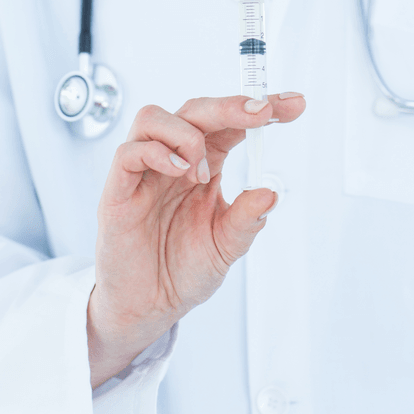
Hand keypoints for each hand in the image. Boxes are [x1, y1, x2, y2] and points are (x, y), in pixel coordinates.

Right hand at [87, 91, 304, 386]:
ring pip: (154, 117)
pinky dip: (156, 153)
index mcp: (204, 164)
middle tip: (262, 112)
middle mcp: (174, 158)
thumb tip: (271, 193)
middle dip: (232, 105)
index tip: (294, 104)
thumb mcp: (226, 247)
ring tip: (202, 172)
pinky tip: (180, 173)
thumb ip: (247, 220)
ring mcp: (144, 171)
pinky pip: (129, 152)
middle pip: (196, 110)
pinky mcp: (118, 191)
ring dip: (188, 134)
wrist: (147, 308)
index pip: (231, 123)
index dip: (261, 108)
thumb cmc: (182, 270)